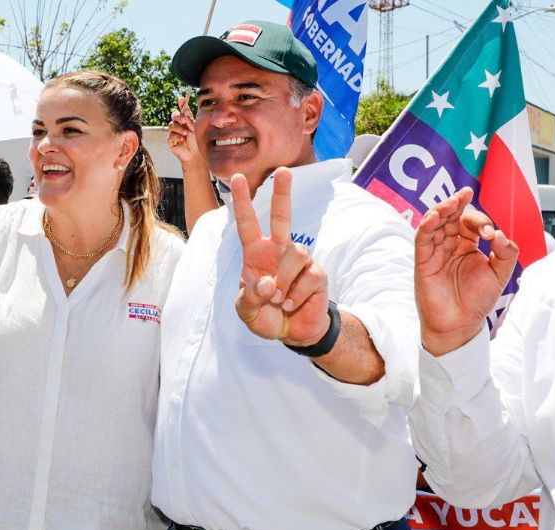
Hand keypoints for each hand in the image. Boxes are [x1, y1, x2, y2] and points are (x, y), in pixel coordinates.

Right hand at [167, 96, 204, 166]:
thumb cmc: (197, 141)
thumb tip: (185, 109)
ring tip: (186, 134)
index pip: (182, 110)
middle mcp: (179, 125)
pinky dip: (177, 137)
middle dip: (179, 116)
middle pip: (174, 115)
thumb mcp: (195, 128)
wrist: (196, 155)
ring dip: (179, 128)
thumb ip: (189, 119)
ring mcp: (174, 132)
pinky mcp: (170, 140)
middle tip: (184, 120)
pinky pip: (170, 136)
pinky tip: (182, 140)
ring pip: (171, 125)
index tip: (182, 99)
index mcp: (186, 120)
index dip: (181, 103)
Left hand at [233, 168, 330, 344]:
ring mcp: (299, 261)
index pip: (247, 224)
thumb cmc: (265, 316)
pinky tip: (292, 304)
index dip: (243, 202)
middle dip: (282, 194)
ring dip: (285, 281)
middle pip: (282, 217)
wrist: (291, 333)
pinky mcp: (317, 273)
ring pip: (296, 253)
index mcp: (256, 254)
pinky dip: (297, 295)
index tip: (238, 179)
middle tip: (283, 171)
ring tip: (280, 300)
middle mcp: (278, 251)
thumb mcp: (246, 311)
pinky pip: (309, 276)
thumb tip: (268, 282)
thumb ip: (250, 298)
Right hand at [415, 187, 517, 355]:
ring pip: (434, 223)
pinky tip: (434, 216)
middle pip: (450, 217)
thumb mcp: (500, 274)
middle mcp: (450, 245)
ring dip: (441, 210)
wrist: (459, 324)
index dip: (479, 221)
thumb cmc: (476, 301)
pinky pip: (422, 239)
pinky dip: (426, 226)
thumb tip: (499, 234)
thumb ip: (506, 253)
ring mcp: (435, 252)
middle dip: (457, 205)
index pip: (470, 223)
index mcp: (468, 246)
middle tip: (465, 195)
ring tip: (451, 202)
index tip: (489, 233)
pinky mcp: (423, 261)